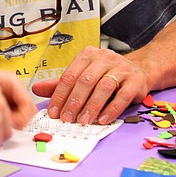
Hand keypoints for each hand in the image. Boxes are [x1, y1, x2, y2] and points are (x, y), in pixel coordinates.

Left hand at [32, 47, 148, 124]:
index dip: (60, 95)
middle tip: (67, 119)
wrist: (139, 70)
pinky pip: (123, 95)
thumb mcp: (82, 76)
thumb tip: (36, 89)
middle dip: (74, 102)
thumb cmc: (106, 75)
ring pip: (104, 87)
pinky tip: (102, 120)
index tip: (53, 112)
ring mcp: (121, 68)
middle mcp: (104, 58)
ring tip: (83, 121)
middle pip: (85, 81)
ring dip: (92, 106)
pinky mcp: (135, 80)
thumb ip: (61, 83)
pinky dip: (111, 109)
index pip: (70, 75)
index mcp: (88, 55)